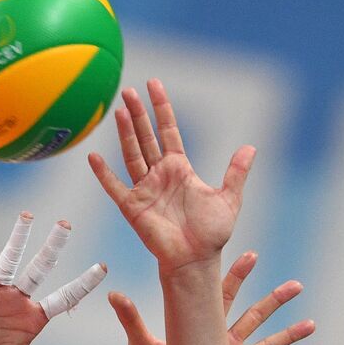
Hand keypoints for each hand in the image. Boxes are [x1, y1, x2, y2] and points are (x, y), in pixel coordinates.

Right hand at [0, 212, 105, 344]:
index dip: (83, 284)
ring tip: (28, 215)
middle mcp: (17, 304)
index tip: (103, 267)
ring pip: (10, 262)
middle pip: (40, 270)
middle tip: (67, 223)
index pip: (64, 299)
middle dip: (53, 247)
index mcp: (33, 322)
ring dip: (18, 240)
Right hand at [88, 78, 255, 273]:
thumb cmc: (211, 234)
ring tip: (118, 111)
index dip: (162, 108)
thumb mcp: (228, 198)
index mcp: (180, 169)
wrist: (196, 260)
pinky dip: (104, 174)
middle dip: (138, 114)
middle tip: (128, 91)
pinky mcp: (133, 207)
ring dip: (125, 134)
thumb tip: (250, 147)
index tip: (154, 84)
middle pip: (145, 137)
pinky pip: (115, 187)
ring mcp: (144, 189)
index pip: (168, 131)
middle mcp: (159, 175)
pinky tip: (94, 157)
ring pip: (132, 154)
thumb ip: (236, 173)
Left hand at [109, 252, 314, 344]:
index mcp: (201, 330)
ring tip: (311, 324)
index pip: (223, 296)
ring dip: (288, 335)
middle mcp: (219, 344)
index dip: (238, 276)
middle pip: (254, 316)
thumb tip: (114, 293)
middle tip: (297, 285)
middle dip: (275, 300)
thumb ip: (131, 320)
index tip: (253, 255)